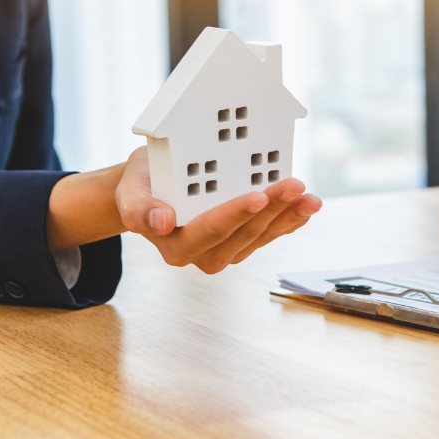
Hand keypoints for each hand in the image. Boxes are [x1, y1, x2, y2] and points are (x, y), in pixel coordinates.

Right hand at [115, 148, 321, 273]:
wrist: (153, 184)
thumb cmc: (143, 185)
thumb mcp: (129, 190)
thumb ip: (138, 209)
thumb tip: (160, 223)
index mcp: (177, 246)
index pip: (211, 230)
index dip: (236, 214)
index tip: (258, 196)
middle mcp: (203, 254)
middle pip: (243, 234)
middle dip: (272, 210)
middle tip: (293, 186)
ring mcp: (226, 249)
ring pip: (261, 236)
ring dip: (288, 217)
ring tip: (309, 197)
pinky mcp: (242, 241)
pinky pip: (269, 234)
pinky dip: (290, 221)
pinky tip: (306, 207)